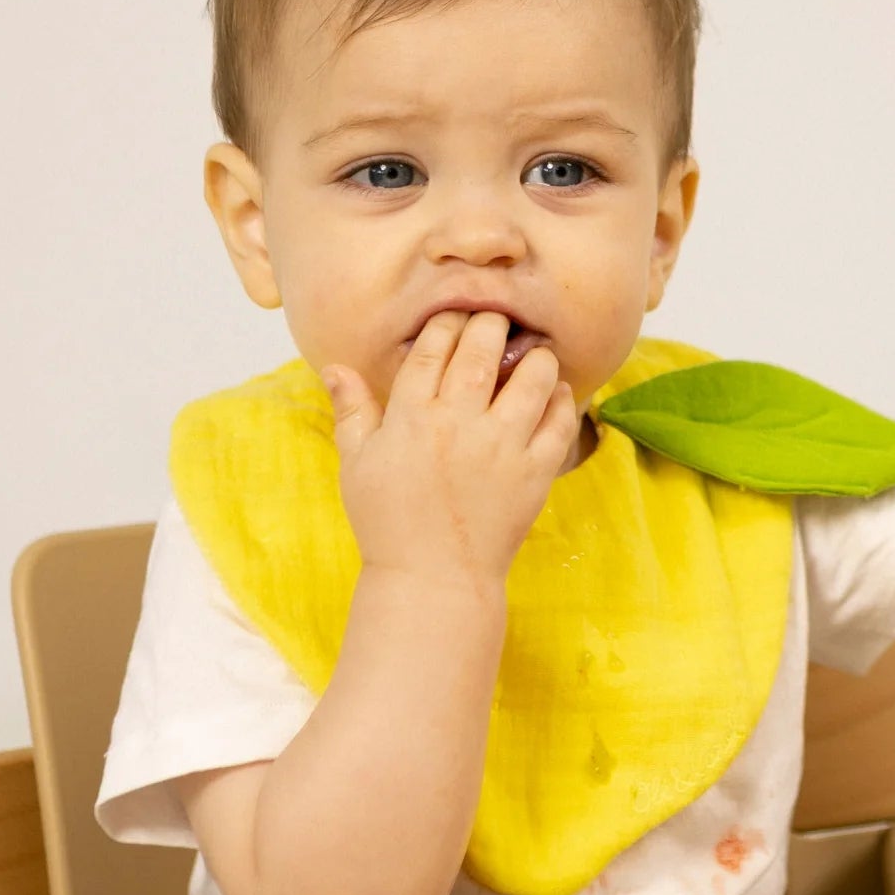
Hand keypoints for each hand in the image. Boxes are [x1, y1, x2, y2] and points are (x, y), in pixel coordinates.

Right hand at [320, 312, 577, 589]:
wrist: (433, 579)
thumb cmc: (388, 522)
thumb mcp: (357, 465)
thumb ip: (352, 411)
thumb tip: (334, 366)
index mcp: (412, 417)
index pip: (433, 349)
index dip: (446, 323)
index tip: (455, 316)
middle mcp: (459, 424)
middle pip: (481, 350)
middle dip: (490, 324)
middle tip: (496, 320)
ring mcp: (501, 447)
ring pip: (529, 379)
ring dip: (534, 357)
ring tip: (533, 353)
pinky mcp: (534, 473)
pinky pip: (557, 423)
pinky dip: (560, 399)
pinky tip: (555, 391)